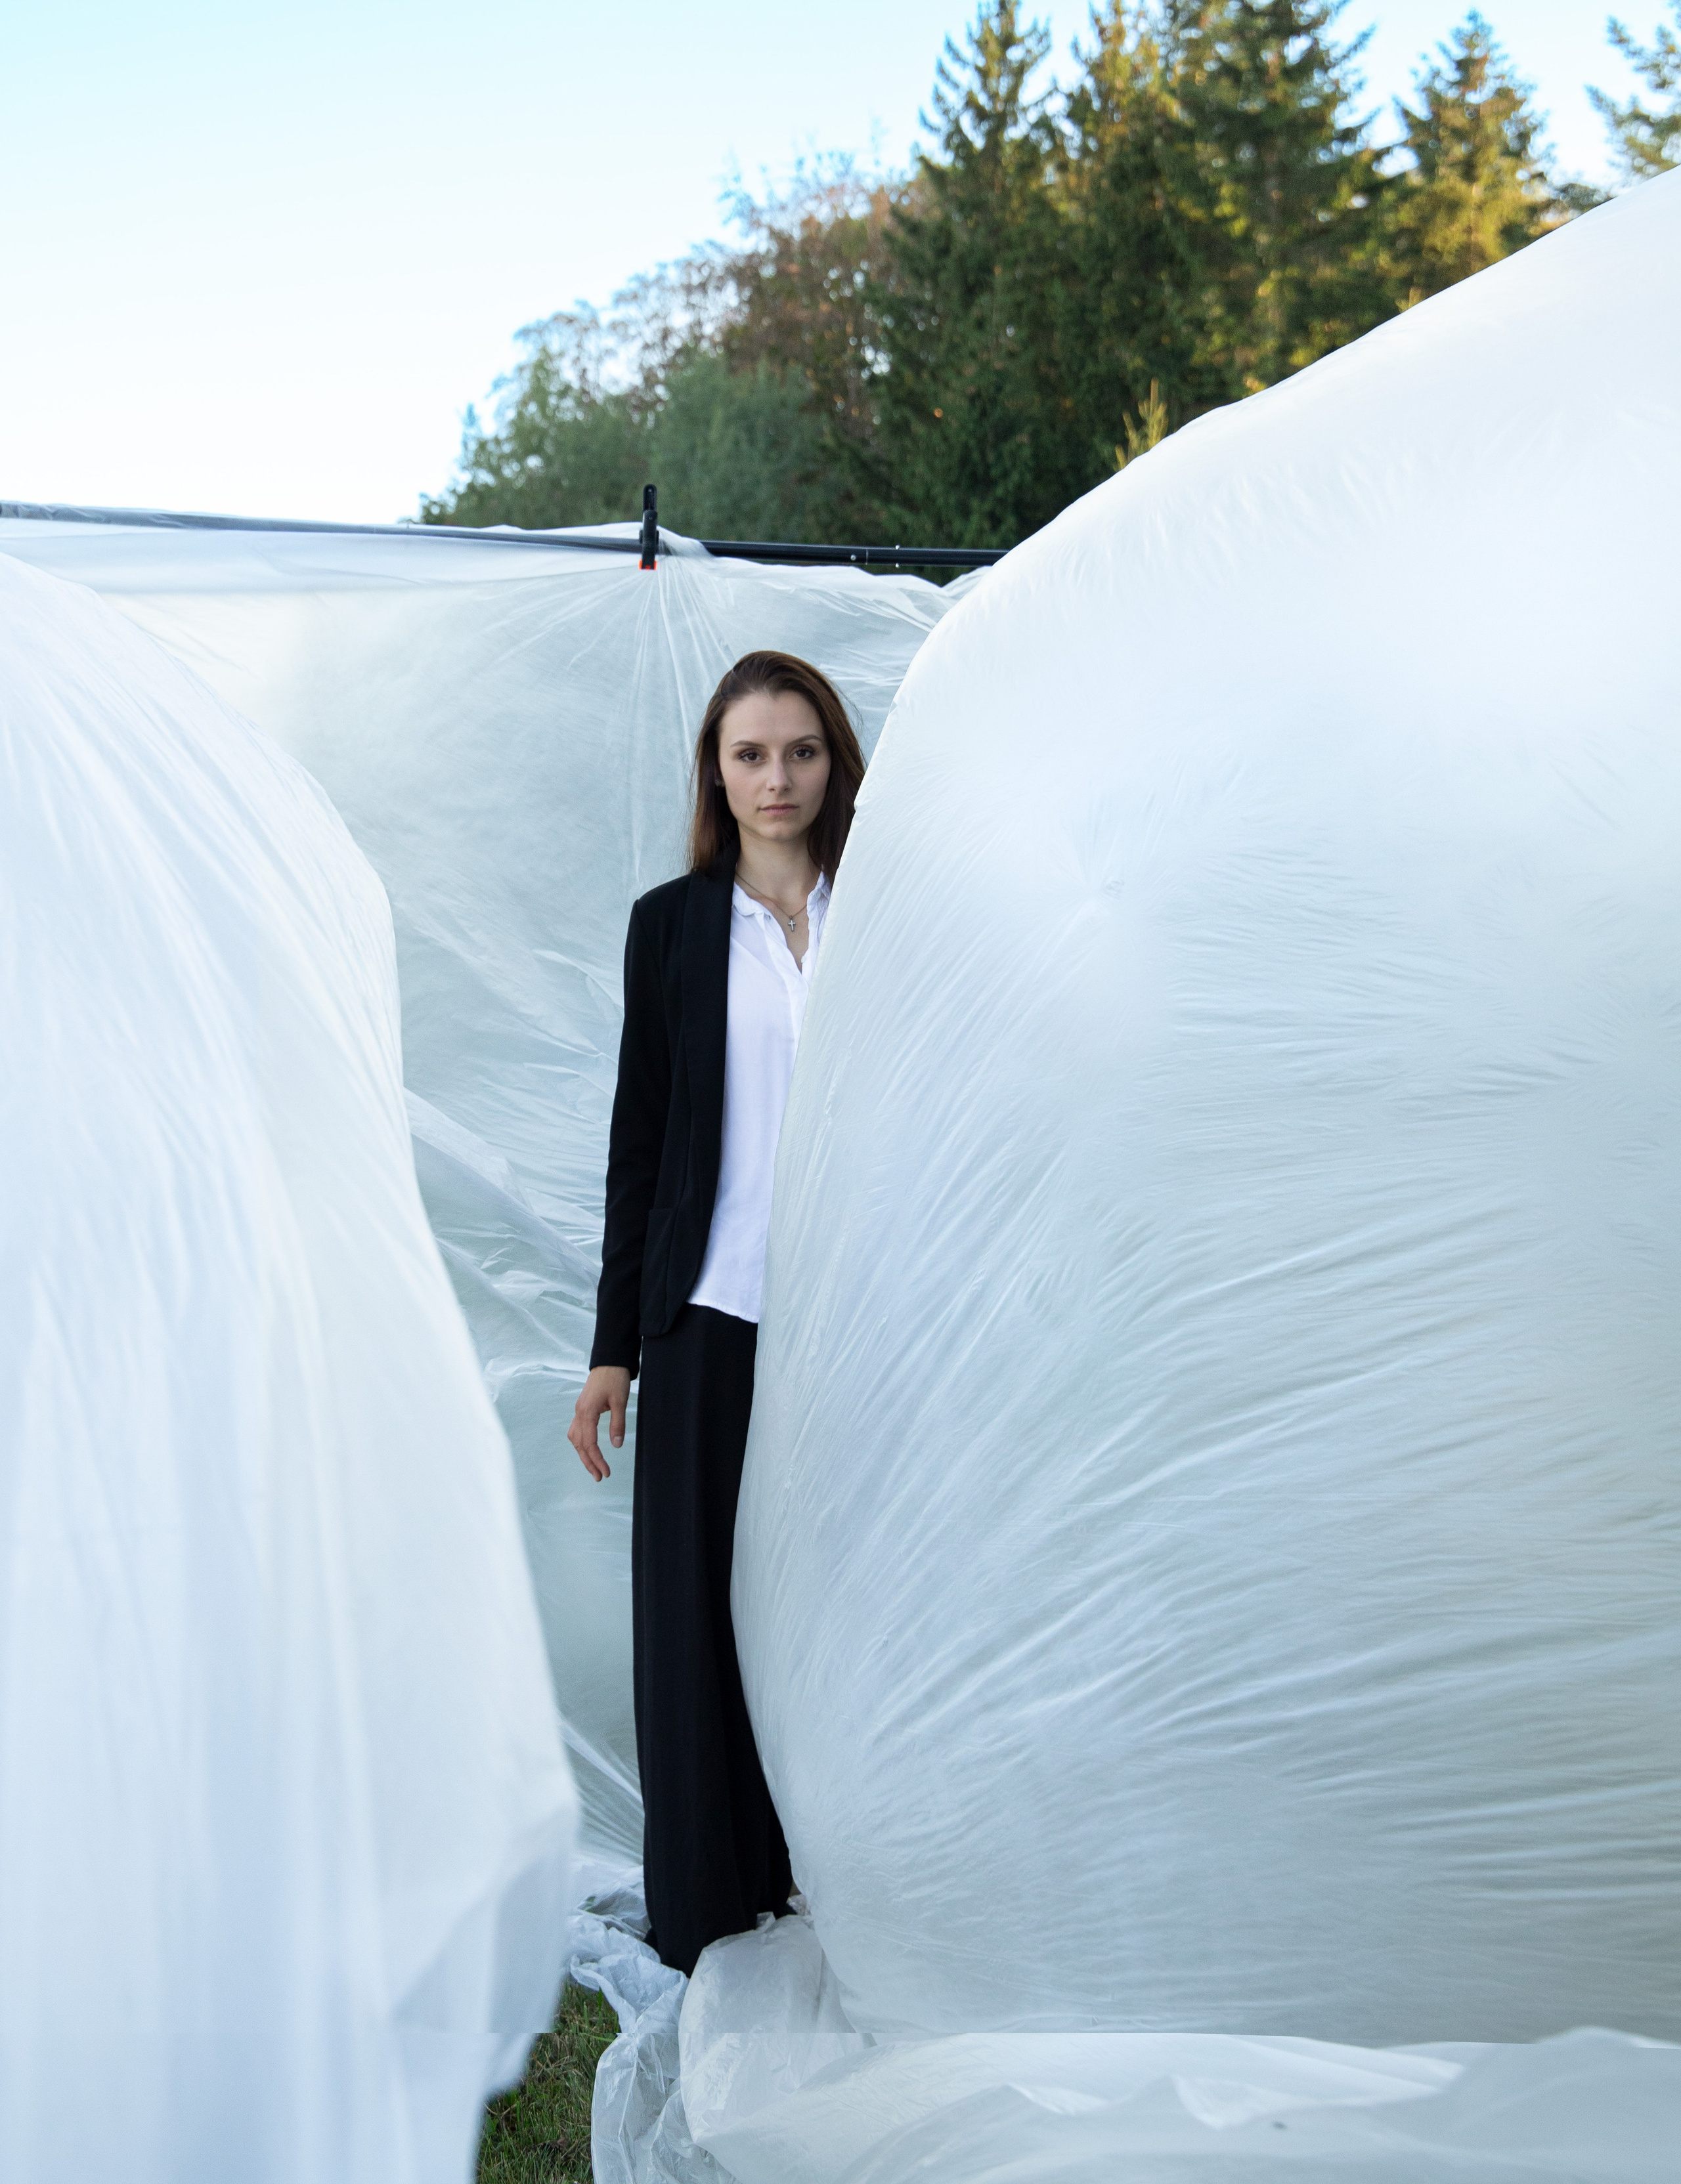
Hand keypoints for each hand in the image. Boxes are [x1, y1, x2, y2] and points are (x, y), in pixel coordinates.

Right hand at [569, 1365, 629, 1480]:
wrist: (609, 1360)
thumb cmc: (615, 1378)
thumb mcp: (620, 1401)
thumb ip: (617, 1424)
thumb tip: (616, 1445)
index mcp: (587, 1412)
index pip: (589, 1443)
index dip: (597, 1460)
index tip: (606, 1472)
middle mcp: (579, 1412)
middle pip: (579, 1444)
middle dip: (588, 1462)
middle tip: (600, 1477)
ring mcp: (579, 1410)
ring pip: (575, 1438)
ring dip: (583, 1454)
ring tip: (594, 1467)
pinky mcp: (582, 1408)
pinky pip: (577, 1430)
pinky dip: (582, 1442)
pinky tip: (588, 1448)